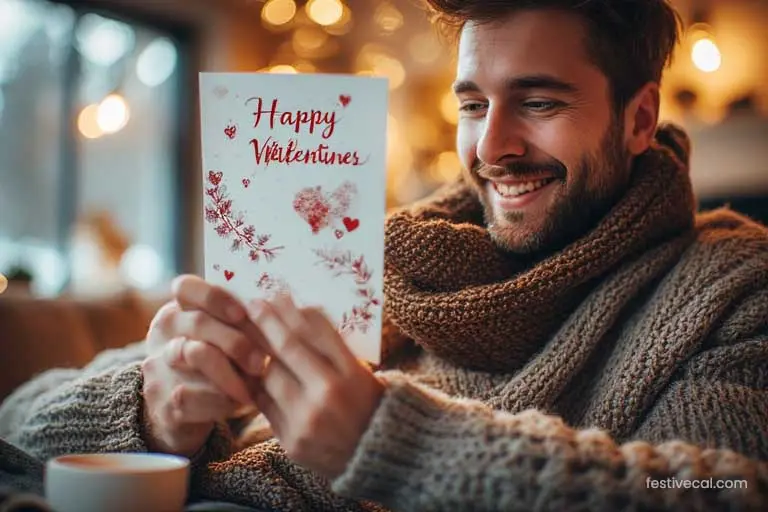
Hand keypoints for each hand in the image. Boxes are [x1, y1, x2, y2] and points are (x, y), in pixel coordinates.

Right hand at [141, 275, 267, 456]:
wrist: (188, 414)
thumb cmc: (220, 367)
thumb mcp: (227, 342)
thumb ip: (244, 325)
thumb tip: (287, 308)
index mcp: (179, 311)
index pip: (185, 287)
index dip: (216, 297)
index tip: (243, 312)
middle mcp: (163, 335)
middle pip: (198, 322)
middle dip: (236, 341)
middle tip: (263, 360)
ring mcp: (158, 369)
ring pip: (196, 356)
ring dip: (232, 372)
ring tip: (256, 384)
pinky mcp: (161, 403)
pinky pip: (192, 397)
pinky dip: (221, 402)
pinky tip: (240, 404)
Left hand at [247, 294, 383, 479]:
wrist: (375, 460)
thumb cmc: (368, 407)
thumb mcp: (361, 372)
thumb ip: (332, 346)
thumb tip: (301, 310)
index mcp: (353, 374)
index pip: (317, 332)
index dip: (293, 312)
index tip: (278, 296)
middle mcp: (329, 395)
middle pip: (289, 349)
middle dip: (268, 323)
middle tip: (255, 305)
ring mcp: (307, 420)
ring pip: (270, 376)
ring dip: (258, 354)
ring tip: (252, 338)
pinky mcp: (291, 442)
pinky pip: (265, 406)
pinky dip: (258, 387)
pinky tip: (253, 372)